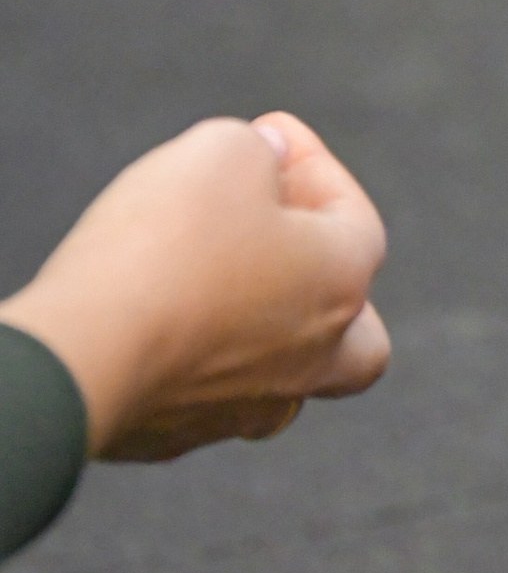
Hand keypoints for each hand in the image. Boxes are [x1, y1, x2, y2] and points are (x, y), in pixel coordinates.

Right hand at [0, 113, 390, 461]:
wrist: (84, 353)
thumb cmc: (165, 247)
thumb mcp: (220, 153)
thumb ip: (256, 149)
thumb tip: (262, 158)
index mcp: (341, 284)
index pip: (356, 219)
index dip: (312, 165)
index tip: (268, 135)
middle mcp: (313, 358)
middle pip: (357, 334)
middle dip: (331, 286)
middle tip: (287, 245)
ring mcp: (249, 407)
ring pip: (285, 381)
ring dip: (263, 334)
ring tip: (220, 288)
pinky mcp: (178, 436)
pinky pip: (202, 400)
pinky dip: (192, 365)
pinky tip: (158, 329)